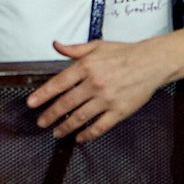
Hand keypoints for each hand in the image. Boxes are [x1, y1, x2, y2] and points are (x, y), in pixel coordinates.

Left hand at [26, 36, 175, 141]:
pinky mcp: (119, 111)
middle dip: (50, 114)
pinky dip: (88, 134)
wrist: (151, 62)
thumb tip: (56, 45)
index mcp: (86, 66)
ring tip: (56, 133)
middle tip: (41, 122)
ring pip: (80, 117)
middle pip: (66, 103)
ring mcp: (106, 99)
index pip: (58, 83)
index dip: (43, 95)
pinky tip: (80, 138)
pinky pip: (100, 127)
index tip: (31, 104)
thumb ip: (74, 49)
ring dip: (65, 127)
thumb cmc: (123, 53)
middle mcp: (94, 83)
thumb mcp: (97, 46)